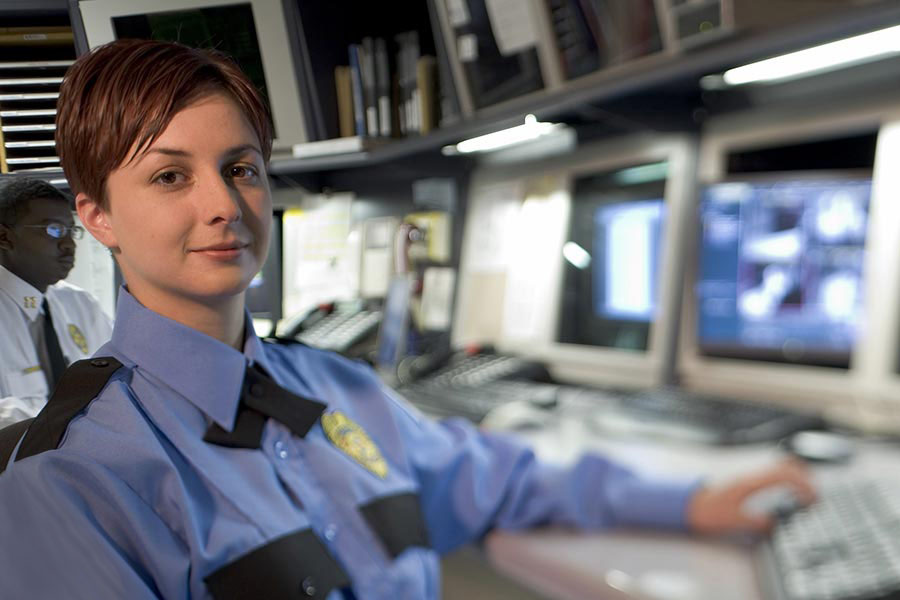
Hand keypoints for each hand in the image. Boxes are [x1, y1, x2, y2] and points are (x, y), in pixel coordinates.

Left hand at [686, 459, 815, 534]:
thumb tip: (776, 523)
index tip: (813, 497)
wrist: (688, 505)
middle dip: (805, 476)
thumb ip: (756, 522)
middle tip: (817, 494)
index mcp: (749, 483)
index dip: (802, 483)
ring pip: (778, 466)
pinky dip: (786, 478)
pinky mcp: (747, 482)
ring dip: (796, 475)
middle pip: (784, 465)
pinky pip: (771, 474)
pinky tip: (789, 492)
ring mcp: (749, 477)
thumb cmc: (707, 511)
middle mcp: (750, 476)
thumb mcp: (732, 521)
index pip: (782, 474)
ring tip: (808, 492)